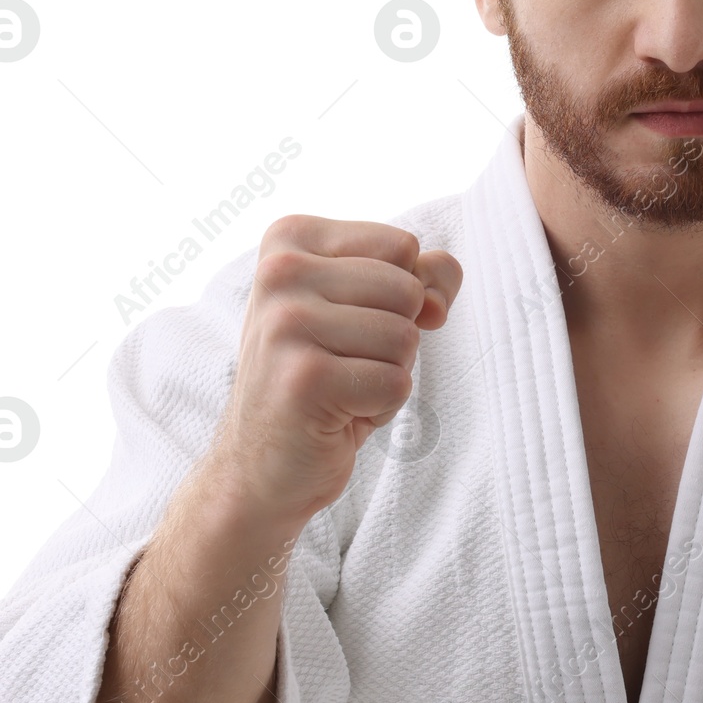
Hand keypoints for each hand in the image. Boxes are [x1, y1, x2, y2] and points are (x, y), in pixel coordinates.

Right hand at [209, 215, 462, 524]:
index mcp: (290, 239)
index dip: (399, 294)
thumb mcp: (369, 310)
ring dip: (388, 373)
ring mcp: (286, 324)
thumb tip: (441, 289)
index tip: (348, 323)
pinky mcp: (304, 378)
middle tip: (343, 363)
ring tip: (340, 388)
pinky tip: (337, 414)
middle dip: (396, 336)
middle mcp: (280, 271)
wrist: (260, 464)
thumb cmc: (321, 377)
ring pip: (405, 336)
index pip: (402, 245)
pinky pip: (396, 383)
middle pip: (408, 290)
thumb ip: (421, 277)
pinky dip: (381, 407)